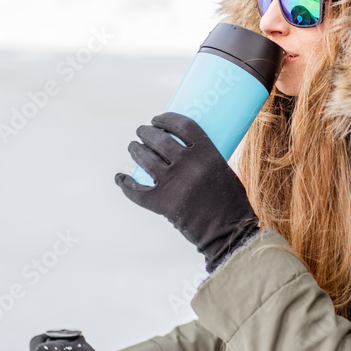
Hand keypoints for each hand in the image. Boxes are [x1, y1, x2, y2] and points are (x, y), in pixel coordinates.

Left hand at [115, 111, 260, 272]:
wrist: (228, 232)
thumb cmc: (230, 202)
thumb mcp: (223, 170)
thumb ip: (205, 157)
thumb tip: (184, 145)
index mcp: (208, 153)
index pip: (182, 125)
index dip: (166, 118)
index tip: (157, 118)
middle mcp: (188, 165)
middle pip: (159, 138)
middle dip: (145, 132)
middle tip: (142, 132)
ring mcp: (173, 183)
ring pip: (145, 158)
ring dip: (135, 150)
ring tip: (133, 147)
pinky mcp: (162, 203)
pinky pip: (136, 189)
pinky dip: (124, 183)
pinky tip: (120, 178)